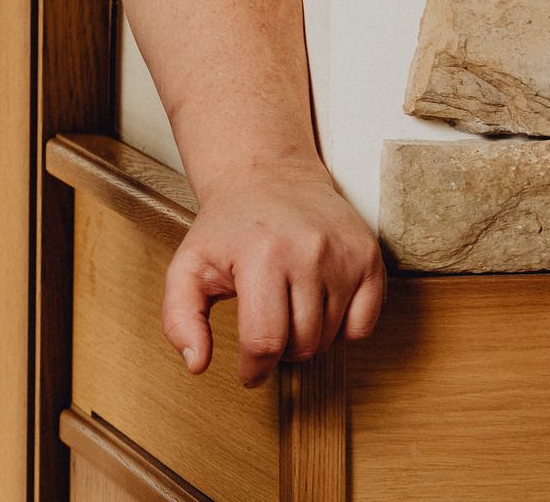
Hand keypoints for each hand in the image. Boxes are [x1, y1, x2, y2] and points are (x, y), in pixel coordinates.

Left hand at [159, 156, 385, 386]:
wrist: (268, 176)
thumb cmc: (227, 228)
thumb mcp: (189, 265)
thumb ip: (180, 317)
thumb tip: (197, 364)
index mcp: (260, 255)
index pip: (264, 340)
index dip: (253, 368)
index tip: (248, 373)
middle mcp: (308, 253)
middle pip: (302, 345)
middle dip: (280, 352)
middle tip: (266, 329)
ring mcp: (344, 255)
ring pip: (331, 338)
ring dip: (308, 338)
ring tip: (287, 308)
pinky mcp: (369, 257)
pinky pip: (364, 326)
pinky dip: (342, 330)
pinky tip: (318, 306)